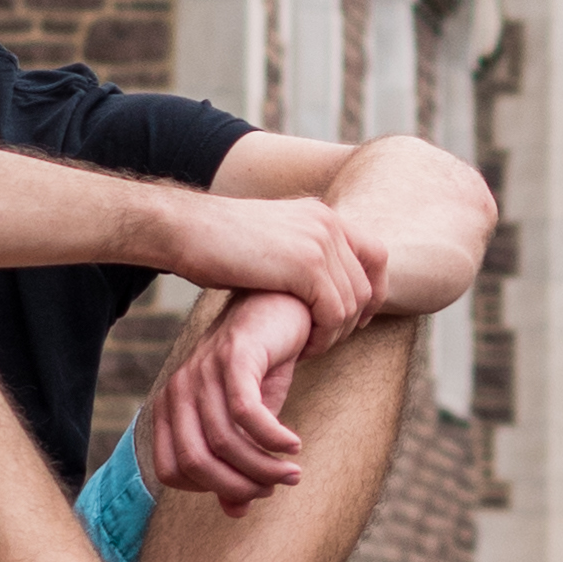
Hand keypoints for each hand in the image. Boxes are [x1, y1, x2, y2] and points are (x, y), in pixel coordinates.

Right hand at [146, 184, 386, 351]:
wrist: (185, 229)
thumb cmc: (217, 243)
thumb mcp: (272, 239)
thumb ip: (301, 251)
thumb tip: (319, 279)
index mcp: (323, 213)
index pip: (377, 254)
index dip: (374, 290)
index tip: (356, 319)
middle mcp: (328, 223)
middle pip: (368, 284)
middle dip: (353, 320)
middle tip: (325, 341)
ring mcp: (320, 242)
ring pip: (353, 304)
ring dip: (334, 334)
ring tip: (308, 347)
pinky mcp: (306, 267)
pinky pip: (333, 314)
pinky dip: (322, 338)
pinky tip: (301, 348)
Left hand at [148, 288, 316, 508]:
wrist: (281, 308)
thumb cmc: (262, 367)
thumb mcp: (248, 421)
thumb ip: (236, 463)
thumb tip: (236, 512)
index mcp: (170, 408)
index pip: (172, 471)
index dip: (210, 488)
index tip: (247, 488)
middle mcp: (178, 390)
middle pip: (195, 462)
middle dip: (239, 485)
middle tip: (276, 486)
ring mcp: (202, 371)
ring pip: (225, 441)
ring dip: (263, 466)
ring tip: (293, 472)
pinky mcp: (233, 356)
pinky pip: (246, 413)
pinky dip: (272, 438)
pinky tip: (293, 444)